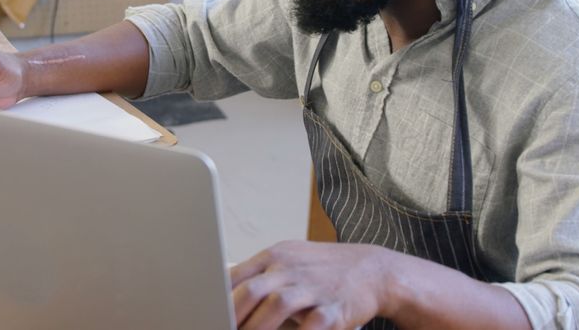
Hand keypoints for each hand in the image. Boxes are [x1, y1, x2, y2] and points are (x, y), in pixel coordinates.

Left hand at [230, 240, 389, 329]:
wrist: (374, 270)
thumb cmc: (324, 270)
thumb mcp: (290, 261)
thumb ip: (259, 277)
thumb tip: (222, 297)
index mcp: (275, 256)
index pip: (235, 275)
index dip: (216, 299)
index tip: (204, 313)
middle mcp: (291, 268)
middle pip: (251, 291)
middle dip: (231, 316)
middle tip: (220, 328)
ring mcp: (313, 287)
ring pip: (277, 305)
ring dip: (257, 328)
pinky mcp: (334, 308)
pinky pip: (312, 324)